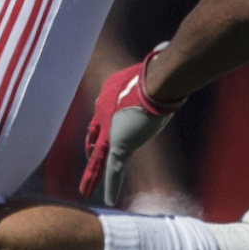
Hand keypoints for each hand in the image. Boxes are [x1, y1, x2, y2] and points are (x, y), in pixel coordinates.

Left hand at [79, 46, 183, 206]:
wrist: (156, 82)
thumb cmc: (157, 71)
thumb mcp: (152, 66)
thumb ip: (155, 63)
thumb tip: (164, 49)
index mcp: (108, 97)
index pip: (101, 118)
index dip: (99, 129)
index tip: (97, 138)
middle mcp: (104, 113)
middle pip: (96, 137)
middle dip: (92, 151)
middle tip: (87, 162)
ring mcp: (110, 130)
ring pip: (100, 158)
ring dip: (92, 176)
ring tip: (84, 190)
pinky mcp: (119, 144)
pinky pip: (113, 170)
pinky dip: (109, 185)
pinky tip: (105, 200)